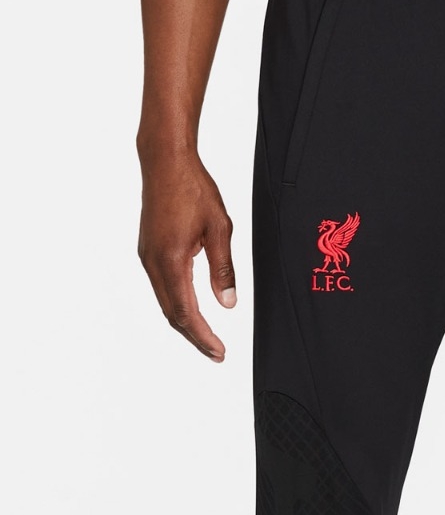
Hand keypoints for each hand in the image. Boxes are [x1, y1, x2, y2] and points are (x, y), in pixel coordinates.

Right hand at [137, 147, 235, 361]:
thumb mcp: (220, 229)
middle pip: (173, 314)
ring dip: (185, 323)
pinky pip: (162, 287)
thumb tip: (228, 303)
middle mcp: (153, 263)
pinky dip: (177, 305)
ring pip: (165, 302)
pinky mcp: (148, 250)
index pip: (186, 312)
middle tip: (216, 353)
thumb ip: (223, 269)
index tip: (219, 352)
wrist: (165, 162)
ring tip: (206, 338)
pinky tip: (191, 310)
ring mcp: (147, 257)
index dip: (203, 337)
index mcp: (171, 260)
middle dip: (195, 337)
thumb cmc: (193, 189)